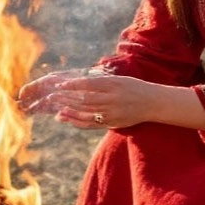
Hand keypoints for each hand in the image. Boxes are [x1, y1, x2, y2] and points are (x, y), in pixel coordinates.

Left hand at [22, 70, 153, 129]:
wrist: (153, 103)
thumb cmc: (135, 88)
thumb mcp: (120, 80)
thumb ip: (101, 82)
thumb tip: (80, 82)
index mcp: (113, 85)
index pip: (89, 85)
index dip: (73, 86)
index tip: (60, 85)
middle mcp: (112, 100)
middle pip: (84, 100)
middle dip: (66, 98)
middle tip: (51, 96)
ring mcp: (111, 113)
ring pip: (85, 112)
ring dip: (68, 111)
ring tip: (55, 109)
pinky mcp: (111, 123)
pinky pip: (91, 124)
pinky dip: (77, 122)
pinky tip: (66, 118)